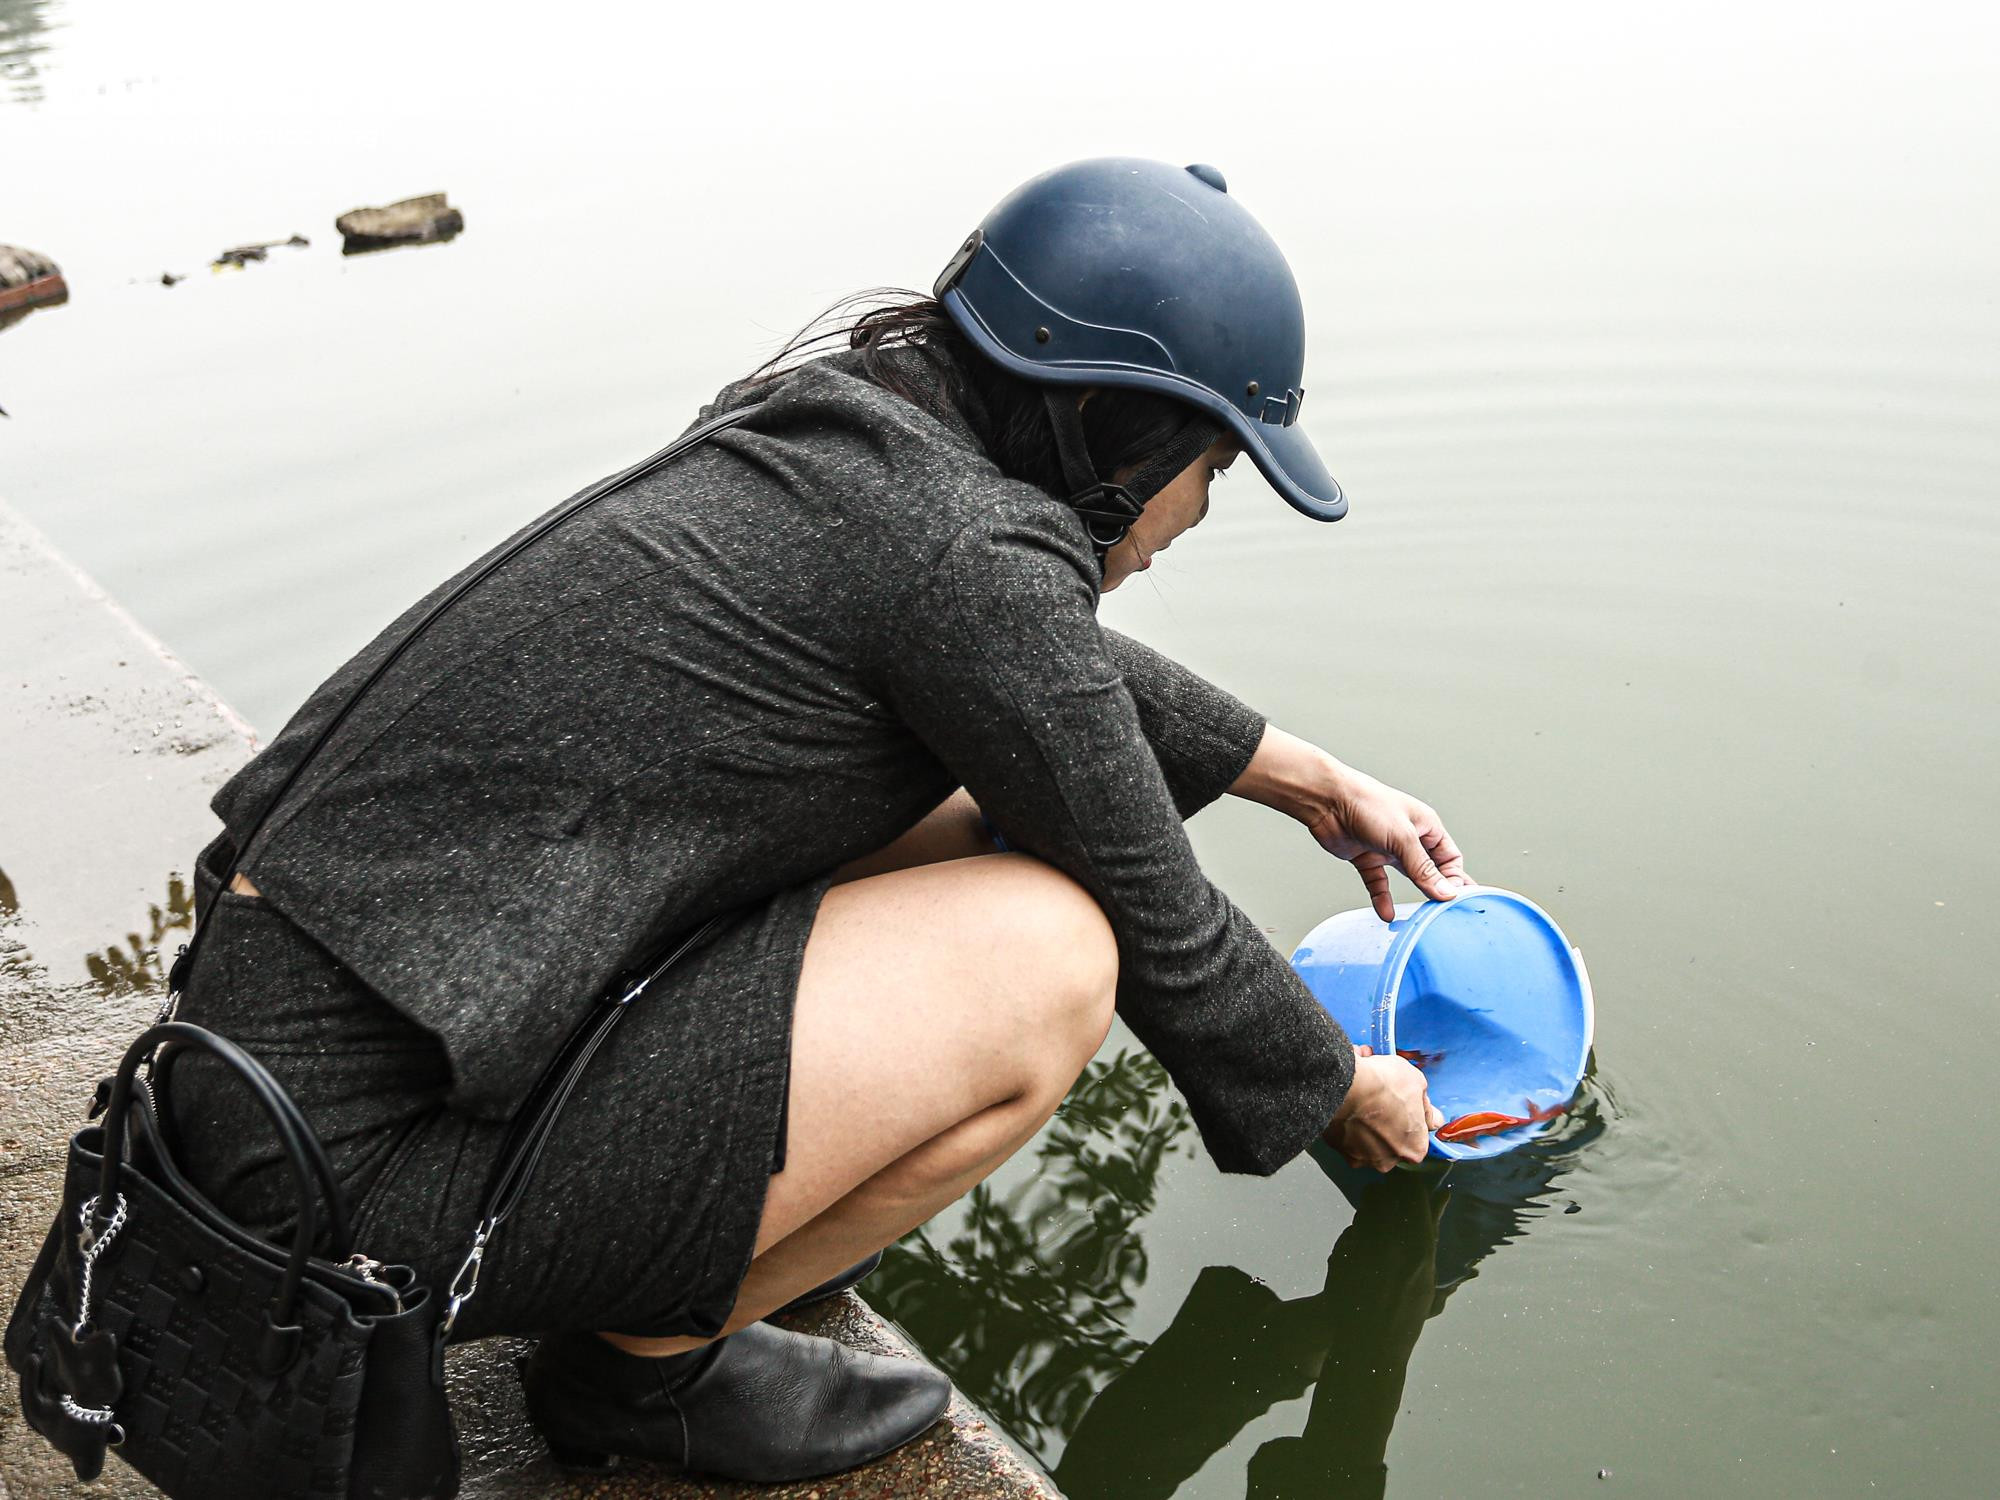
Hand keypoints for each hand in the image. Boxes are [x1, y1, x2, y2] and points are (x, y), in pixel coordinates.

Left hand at [1305, 762, 1469, 921]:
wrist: (1327, 801)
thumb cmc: (1367, 804)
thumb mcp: (1403, 838)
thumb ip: (1424, 868)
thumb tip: (1446, 892)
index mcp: (1426, 826)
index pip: (1450, 858)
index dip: (1454, 880)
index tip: (1453, 900)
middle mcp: (1409, 838)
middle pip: (1430, 870)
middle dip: (1436, 890)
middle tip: (1442, 913)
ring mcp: (1387, 849)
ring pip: (1406, 877)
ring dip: (1412, 895)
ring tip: (1420, 917)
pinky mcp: (1366, 858)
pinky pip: (1378, 883)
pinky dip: (1382, 898)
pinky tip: (1386, 914)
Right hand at [1322, 1045, 1442, 1170]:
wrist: (1345, 1086)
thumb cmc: (1384, 1085)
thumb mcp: (1418, 1082)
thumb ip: (1426, 1105)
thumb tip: (1432, 1117)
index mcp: (1415, 1148)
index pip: (1419, 1137)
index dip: (1412, 1118)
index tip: (1404, 1105)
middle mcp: (1390, 1160)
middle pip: (1394, 1143)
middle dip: (1389, 1126)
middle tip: (1382, 1103)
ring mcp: (1364, 1158)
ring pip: (1370, 1143)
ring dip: (1368, 1128)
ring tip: (1363, 1104)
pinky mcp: (1340, 1151)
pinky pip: (1349, 1140)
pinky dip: (1349, 1128)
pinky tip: (1348, 1110)